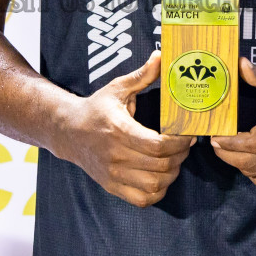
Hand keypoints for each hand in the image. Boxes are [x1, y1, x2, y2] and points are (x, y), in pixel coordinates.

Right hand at [55, 50, 193, 207]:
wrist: (68, 131)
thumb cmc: (96, 108)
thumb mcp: (116, 88)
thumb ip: (142, 75)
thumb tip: (161, 56)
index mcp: (119, 130)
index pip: (158, 145)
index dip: (179, 142)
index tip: (187, 133)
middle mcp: (116, 155)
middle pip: (161, 166)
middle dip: (180, 156)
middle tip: (185, 145)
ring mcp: (113, 174)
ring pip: (154, 185)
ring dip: (172, 174)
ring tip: (175, 159)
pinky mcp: (112, 186)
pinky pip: (143, 199)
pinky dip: (157, 191)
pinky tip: (160, 176)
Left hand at [212, 59, 255, 186]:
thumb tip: (239, 64)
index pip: (251, 143)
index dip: (229, 144)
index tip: (215, 136)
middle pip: (249, 162)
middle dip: (226, 155)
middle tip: (216, 143)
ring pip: (255, 173)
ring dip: (237, 163)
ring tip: (229, 149)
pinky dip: (252, 173)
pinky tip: (247, 159)